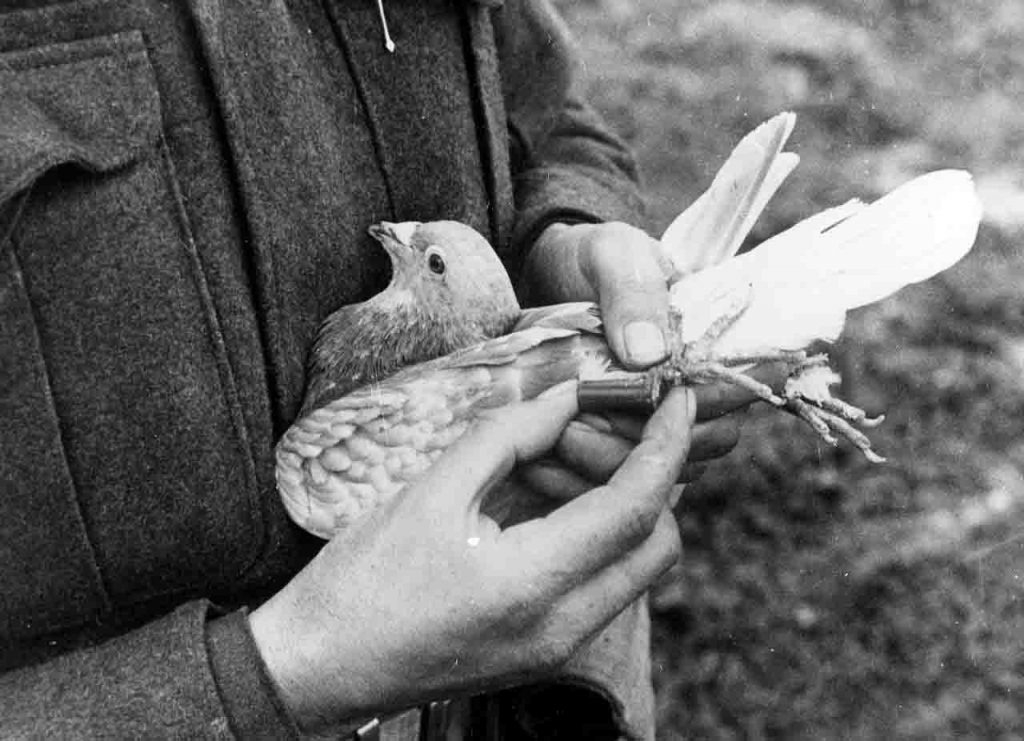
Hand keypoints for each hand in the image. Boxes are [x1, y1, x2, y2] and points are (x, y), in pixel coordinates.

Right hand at [249, 382, 694, 731]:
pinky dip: (590, 532)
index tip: (678, 399)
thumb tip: (567, 398)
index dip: (666, 445)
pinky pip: (600, 584)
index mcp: (532, 586)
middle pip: (656, 543)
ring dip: (612, 502)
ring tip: (547, 459)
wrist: (320, 667)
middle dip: (643, 475)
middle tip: (587, 430)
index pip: (635, 508)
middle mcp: (562, 629)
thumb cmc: (361, 581)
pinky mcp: (545, 650)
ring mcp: (557, 648)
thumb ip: (509, 436)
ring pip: (633, 565)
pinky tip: (540, 496)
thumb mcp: (431, 491)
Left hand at [521, 222, 776, 495]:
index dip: (697, 413)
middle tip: (575, 429)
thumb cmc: (590, 258)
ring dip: (606, 469)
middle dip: (640, 447)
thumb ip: (631, 293)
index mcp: (707, 347)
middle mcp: (691, 393)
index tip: (635, 407)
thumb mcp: (613, 255)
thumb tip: (649, 354)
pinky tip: (542, 468)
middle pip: (697, 448)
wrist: (544, 272)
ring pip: (657, 476)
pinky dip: (582, 481)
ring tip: (552, 446)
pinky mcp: (617, 445)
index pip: (732, 398)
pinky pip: (616, 484)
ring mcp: (656, 424)